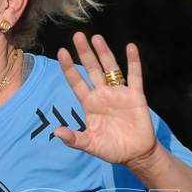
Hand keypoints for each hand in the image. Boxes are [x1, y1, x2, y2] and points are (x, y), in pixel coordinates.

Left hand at [55, 33, 157, 165]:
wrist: (135, 154)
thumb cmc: (111, 149)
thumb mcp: (90, 145)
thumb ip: (74, 139)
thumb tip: (56, 132)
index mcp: (90, 104)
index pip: (76, 82)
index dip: (69, 68)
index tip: (61, 52)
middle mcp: (103, 94)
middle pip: (92, 69)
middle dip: (85, 53)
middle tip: (77, 36)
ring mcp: (119, 93)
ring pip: (110, 68)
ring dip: (104, 53)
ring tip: (97, 37)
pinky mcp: (136, 96)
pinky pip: (134, 76)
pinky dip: (133, 62)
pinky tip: (131, 48)